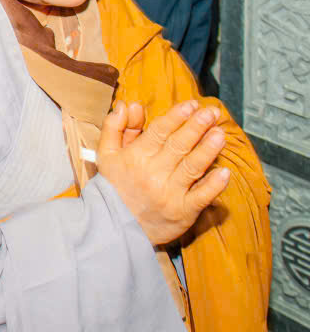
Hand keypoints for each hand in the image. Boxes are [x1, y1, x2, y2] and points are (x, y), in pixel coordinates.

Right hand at [97, 100, 230, 244]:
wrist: (114, 226)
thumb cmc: (114, 186)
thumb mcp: (106, 155)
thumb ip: (116, 127)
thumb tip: (130, 105)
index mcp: (135, 157)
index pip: (160, 132)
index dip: (177, 117)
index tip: (192, 105)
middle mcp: (153, 173)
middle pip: (179, 145)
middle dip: (197, 126)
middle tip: (212, 113)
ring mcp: (169, 193)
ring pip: (193, 166)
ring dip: (208, 149)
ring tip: (220, 134)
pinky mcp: (182, 211)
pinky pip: (202, 196)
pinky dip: (214, 184)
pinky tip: (225, 172)